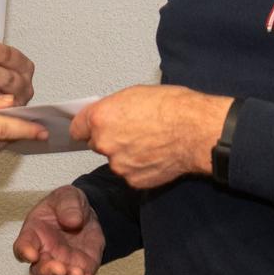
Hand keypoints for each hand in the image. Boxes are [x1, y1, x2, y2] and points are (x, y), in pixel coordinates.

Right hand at [13, 186, 105, 274]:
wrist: (87, 214)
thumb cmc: (67, 204)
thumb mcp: (67, 195)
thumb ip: (67, 205)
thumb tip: (72, 221)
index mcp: (34, 234)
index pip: (22, 247)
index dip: (24, 252)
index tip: (31, 254)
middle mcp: (45, 253)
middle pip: (38, 271)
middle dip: (47, 272)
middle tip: (59, 268)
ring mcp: (63, 264)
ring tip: (78, 274)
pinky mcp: (81, 269)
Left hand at [70, 85, 232, 189]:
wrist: (196, 131)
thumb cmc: (173, 108)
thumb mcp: (135, 94)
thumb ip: (113, 108)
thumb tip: (107, 115)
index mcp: (101, 118)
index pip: (77, 128)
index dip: (87, 126)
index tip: (92, 127)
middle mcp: (104, 143)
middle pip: (96, 144)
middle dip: (109, 139)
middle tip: (132, 132)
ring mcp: (118, 165)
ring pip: (115, 160)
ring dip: (126, 154)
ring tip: (149, 143)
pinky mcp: (133, 180)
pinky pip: (131, 173)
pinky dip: (140, 167)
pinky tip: (155, 155)